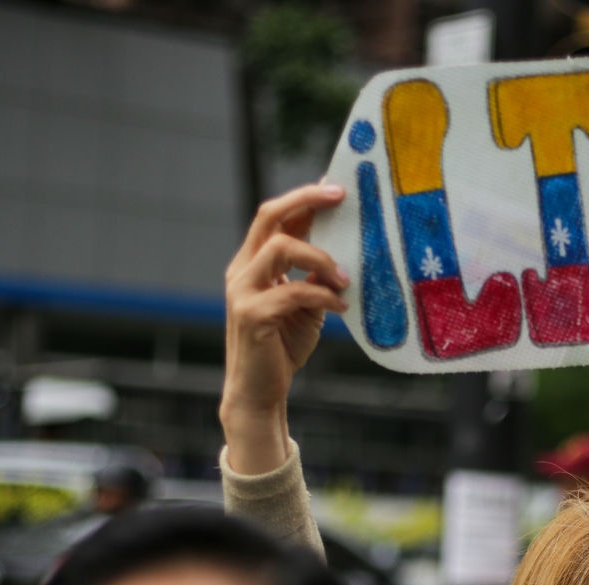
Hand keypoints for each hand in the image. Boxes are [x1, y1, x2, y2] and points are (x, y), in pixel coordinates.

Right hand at [220, 183, 350, 474]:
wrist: (259, 392)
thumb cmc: (282, 346)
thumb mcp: (304, 304)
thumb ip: (314, 276)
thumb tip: (346, 251)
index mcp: (252, 264)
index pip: (274, 217)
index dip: (303, 198)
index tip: (336, 188)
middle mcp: (242, 271)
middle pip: (269, 217)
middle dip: (306, 200)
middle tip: (340, 198)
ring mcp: (242, 292)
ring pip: (281, 248)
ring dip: (321, 258)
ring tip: (346, 280)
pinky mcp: (252, 315)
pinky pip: (294, 291)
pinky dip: (323, 295)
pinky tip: (341, 307)